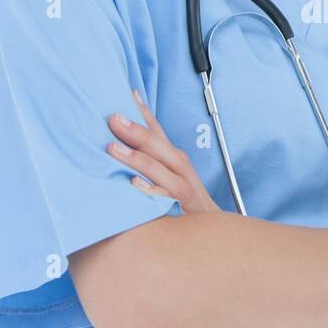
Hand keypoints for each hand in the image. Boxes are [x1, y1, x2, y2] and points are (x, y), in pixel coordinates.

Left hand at [106, 91, 220, 213]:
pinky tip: (134, 185)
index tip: (126, 93)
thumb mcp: (169, 178)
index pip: (158, 132)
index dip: (143, 113)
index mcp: (175, 160)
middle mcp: (181, 170)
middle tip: (113, 119)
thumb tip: (120, 144)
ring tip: (113, 149)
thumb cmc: (186, 203)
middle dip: (137, 131)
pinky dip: (152, 191)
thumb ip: (148, 161)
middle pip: (161, 147)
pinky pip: (169, 199)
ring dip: (139, 158)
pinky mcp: (186, 210)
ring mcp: (185, 189)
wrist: (214, 234)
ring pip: (164, 170)